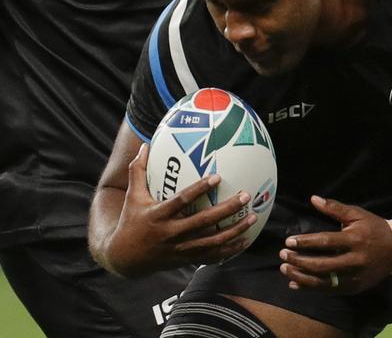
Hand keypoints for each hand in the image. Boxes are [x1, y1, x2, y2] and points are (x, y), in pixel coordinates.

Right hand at [107, 144, 256, 275]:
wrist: (125, 258)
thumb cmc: (131, 220)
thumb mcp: (132, 196)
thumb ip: (138, 171)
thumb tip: (144, 145)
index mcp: (159, 215)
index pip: (181, 201)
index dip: (199, 189)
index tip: (217, 177)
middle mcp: (171, 233)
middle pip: (204, 221)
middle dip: (227, 209)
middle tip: (245, 196)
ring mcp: (181, 248)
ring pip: (212, 241)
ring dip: (235, 230)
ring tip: (253, 217)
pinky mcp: (186, 259)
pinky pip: (212, 255)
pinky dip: (230, 249)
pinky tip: (246, 240)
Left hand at [278, 196, 391, 294]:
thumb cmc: (374, 228)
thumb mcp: (357, 214)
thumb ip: (335, 208)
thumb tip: (313, 199)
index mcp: (355, 240)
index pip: (326, 242)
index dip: (306, 242)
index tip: (288, 241)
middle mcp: (355, 261)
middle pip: (322, 265)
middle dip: (299, 261)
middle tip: (283, 255)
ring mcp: (355, 277)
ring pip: (324, 282)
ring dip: (301, 277)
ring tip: (285, 269)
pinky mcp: (354, 288)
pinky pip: (329, 290)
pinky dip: (310, 288)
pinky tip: (295, 284)